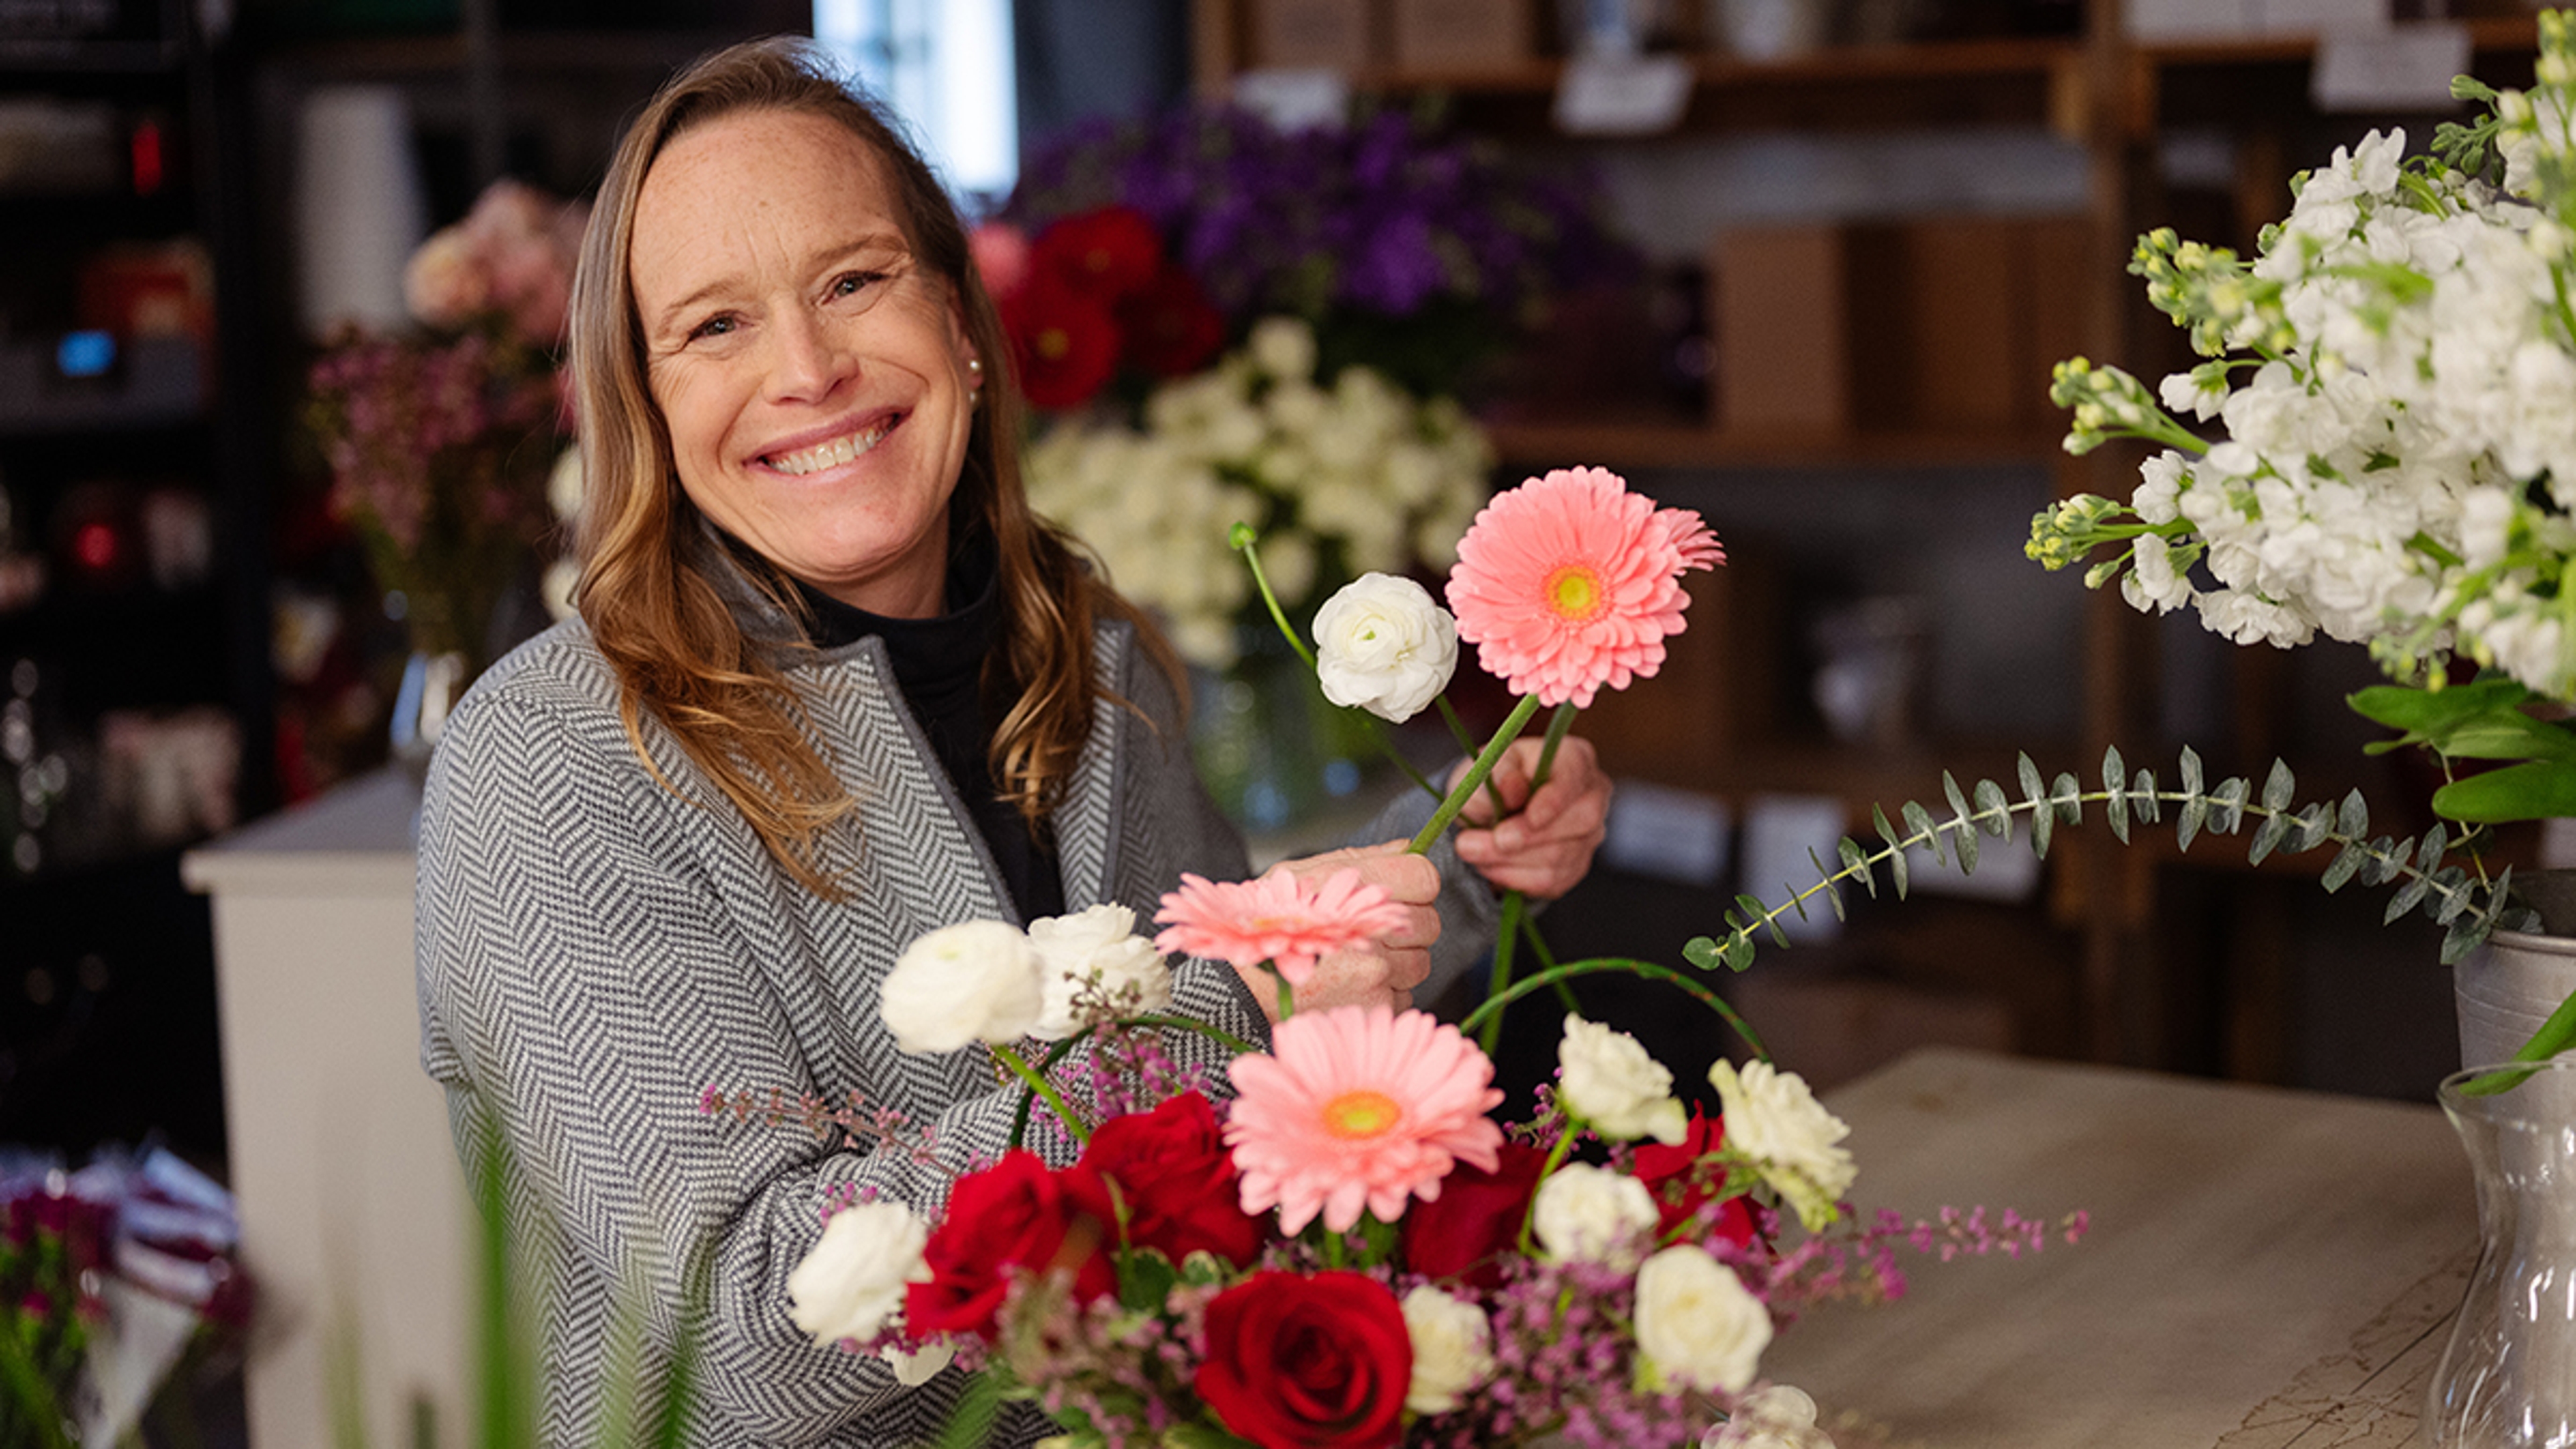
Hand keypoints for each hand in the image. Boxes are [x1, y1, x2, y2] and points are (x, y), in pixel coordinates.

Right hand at [1237, 842, 1439, 1021]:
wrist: (1239, 987)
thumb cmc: (1270, 924)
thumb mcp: (1304, 875)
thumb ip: (1362, 859)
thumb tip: (1407, 847)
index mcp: (1354, 890)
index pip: (1426, 878)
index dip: (1414, 884)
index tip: (1396, 893)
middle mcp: (1370, 934)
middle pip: (1430, 922)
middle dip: (1404, 926)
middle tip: (1367, 931)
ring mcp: (1376, 976)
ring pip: (1420, 962)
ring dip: (1397, 962)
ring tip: (1354, 960)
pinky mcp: (1376, 1009)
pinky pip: (1403, 995)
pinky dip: (1383, 993)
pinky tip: (1350, 986)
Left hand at [1449, 736, 1611, 900]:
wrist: (1490, 809)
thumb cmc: (1494, 779)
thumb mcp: (1485, 766)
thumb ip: (1498, 773)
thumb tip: (1512, 787)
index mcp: (1575, 758)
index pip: (1574, 778)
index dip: (1553, 801)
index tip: (1528, 817)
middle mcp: (1592, 796)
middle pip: (1577, 822)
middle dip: (1523, 838)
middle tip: (1471, 843)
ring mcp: (1589, 835)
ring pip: (1558, 857)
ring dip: (1506, 860)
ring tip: (1471, 849)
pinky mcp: (1576, 866)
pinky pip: (1551, 881)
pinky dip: (1513, 877)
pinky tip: (1490, 864)